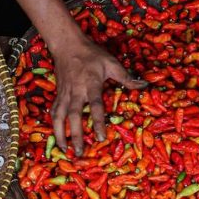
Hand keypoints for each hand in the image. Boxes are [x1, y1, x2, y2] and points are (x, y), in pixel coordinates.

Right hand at [50, 37, 145, 155]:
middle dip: (76, 135)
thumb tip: (145, 86)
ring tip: (65, 150)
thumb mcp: (111, 63)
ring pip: (59, 117)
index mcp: (91, 84)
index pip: (95, 106)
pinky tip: (58, 137)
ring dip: (61, 134)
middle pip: (74, 116)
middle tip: (80, 152)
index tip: (102, 137)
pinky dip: (54, 126)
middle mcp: (76, 91)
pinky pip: (54, 112)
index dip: (98, 122)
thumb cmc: (91, 54)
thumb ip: (126, 77)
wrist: (67, 45)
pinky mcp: (58, 94)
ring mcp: (64, 94)